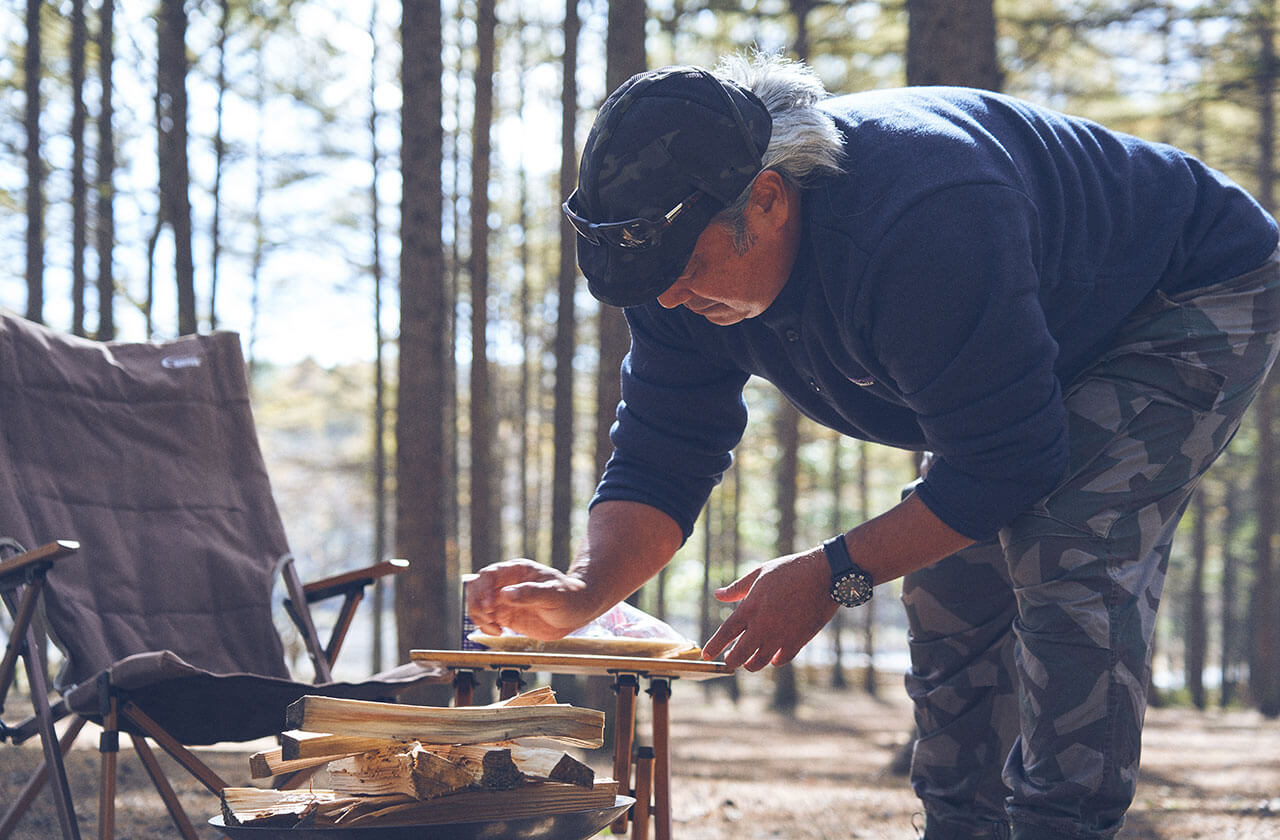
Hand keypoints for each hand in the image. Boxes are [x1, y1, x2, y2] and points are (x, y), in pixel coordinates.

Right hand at [466, 558, 598, 640]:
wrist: (577, 612)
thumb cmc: (569, 596)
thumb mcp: (554, 593)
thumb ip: (530, 593)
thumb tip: (506, 593)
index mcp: (517, 571)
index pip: (490, 574)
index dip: (484, 589)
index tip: (489, 605)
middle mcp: (507, 583)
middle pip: (477, 588)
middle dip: (477, 603)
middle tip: (488, 617)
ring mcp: (505, 600)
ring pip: (479, 605)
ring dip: (479, 617)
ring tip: (494, 627)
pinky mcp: (506, 616)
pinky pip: (487, 620)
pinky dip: (485, 627)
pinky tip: (497, 632)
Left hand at [702, 548, 837, 670]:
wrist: (824, 574)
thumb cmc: (790, 570)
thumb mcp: (759, 574)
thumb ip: (737, 588)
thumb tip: (718, 595)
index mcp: (750, 607)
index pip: (725, 633)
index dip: (714, 646)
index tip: (707, 654)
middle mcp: (763, 626)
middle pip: (739, 655)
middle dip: (731, 661)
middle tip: (729, 660)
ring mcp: (781, 635)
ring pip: (759, 662)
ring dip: (751, 664)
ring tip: (748, 661)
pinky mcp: (799, 640)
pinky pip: (781, 659)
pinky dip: (774, 660)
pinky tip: (772, 657)